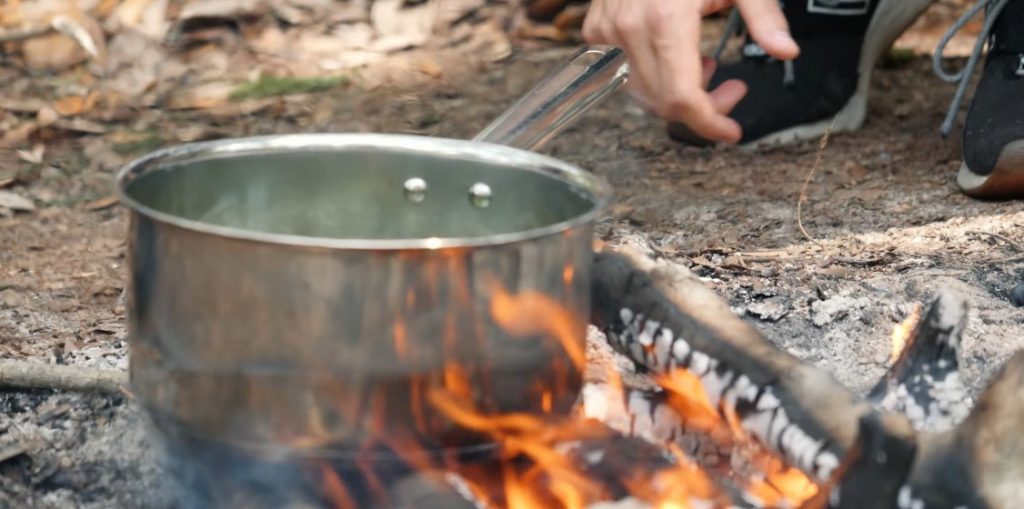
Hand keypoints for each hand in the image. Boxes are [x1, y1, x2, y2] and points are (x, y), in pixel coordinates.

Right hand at [583, 0, 799, 143]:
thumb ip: (763, 15)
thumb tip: (785, 50)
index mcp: (666, 20)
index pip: (682, 98)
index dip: (708, 124)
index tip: (730, 131)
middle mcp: (630, 29)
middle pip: (662, 103)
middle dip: (700, 109)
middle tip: (731, 91)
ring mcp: (608, 30)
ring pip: (640, 92)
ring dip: (676, 93)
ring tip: (705, 66)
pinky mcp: (596, 28)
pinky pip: (622, 71)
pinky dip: (652, 75)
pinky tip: (676, 54)